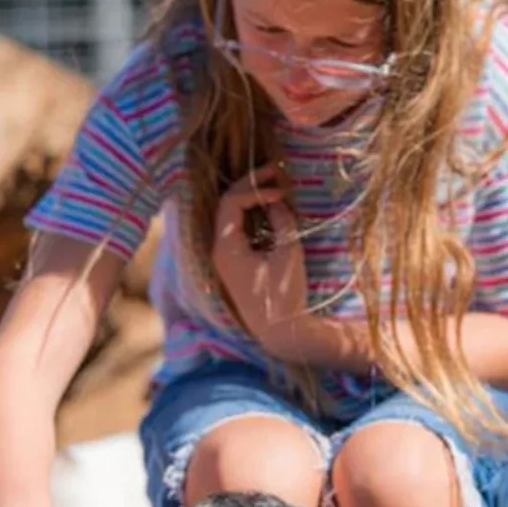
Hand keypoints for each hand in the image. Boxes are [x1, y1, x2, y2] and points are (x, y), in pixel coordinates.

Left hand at [212, 164, 308, 353]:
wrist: (279, 333)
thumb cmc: (284, 296)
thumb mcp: (288, 253)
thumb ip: (282, 221)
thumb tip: (277, 201)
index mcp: (226, 248)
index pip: (231, 201)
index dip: (256, 187)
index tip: (282, 189)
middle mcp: (219, 251)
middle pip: (227, 205)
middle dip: (251, 186)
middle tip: (276, 174)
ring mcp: (224, 258)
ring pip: (231, 217)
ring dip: (252, 200)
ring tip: (276, 188)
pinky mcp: (234, 265)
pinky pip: (238, 230)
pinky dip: (253, 216)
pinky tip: (272, 211)